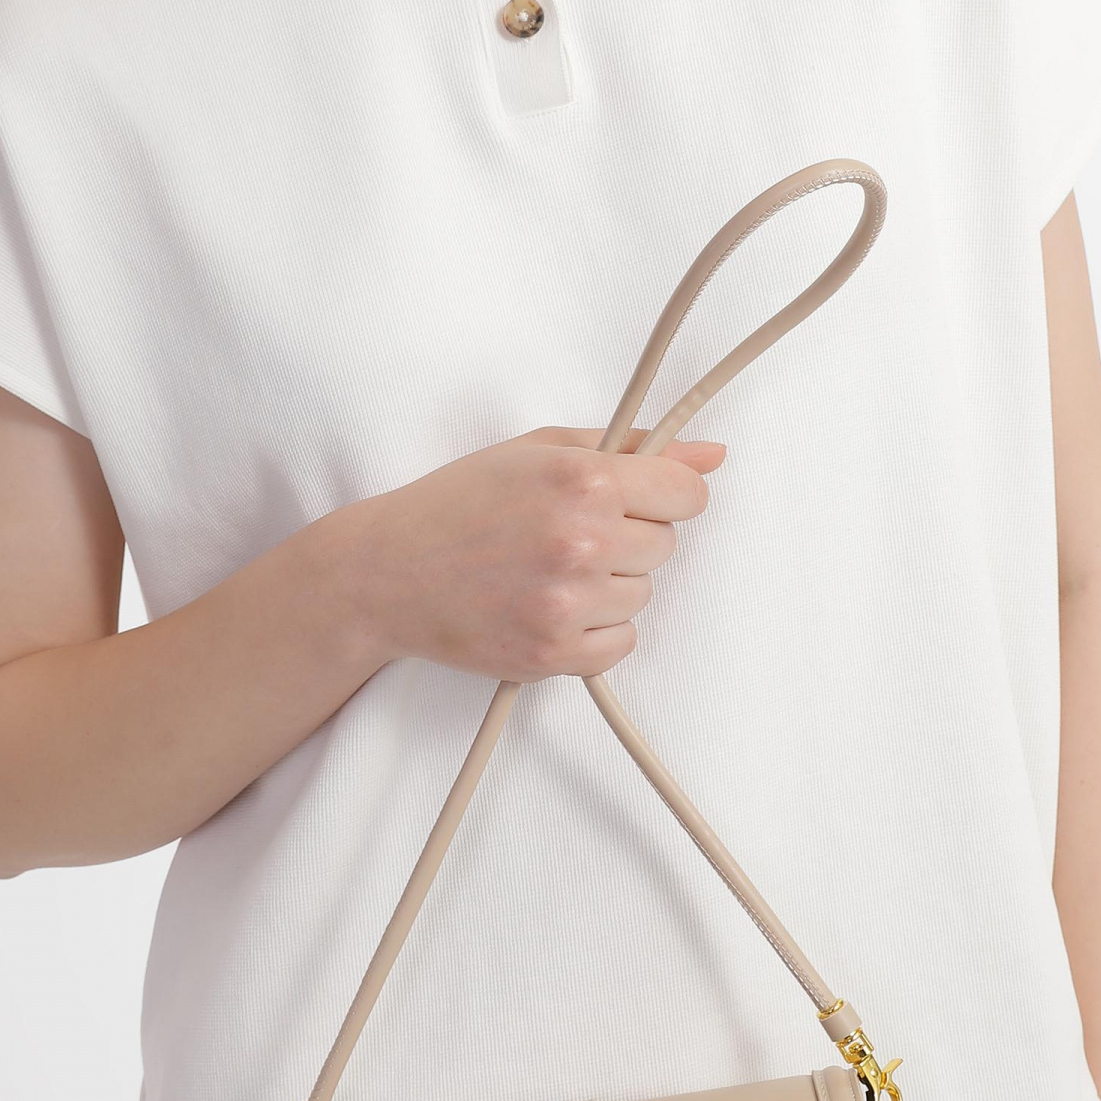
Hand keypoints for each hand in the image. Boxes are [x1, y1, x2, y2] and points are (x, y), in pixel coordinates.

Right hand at [348, 425, 726, 683]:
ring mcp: (567, 602)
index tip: (639, 498)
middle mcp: (581, 539)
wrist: (388, 571)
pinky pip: (621, 643)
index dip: (666, 494)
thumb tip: (712, 454)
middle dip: (628, 537)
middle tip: (567, 533)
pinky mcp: (553, 653)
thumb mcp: (541, 451)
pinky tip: (550, 606)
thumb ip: (632, 447)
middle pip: (665, 545)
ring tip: (549, 570)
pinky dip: (595, 630)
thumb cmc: (461, 502)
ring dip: (609, 585)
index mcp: (583, 479)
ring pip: (642, 595)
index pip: (686, 493)